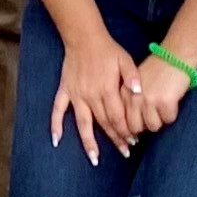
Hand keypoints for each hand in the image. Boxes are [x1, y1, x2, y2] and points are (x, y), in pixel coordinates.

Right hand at [51, 29, 141, 163]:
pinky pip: (58, 110)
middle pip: (103, 123)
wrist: (84, 38)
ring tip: (94, 159)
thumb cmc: (107, 50)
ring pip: (82, 124)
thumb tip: (140, 93)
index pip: (117, 117)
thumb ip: (133, 77)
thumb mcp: (125, 60)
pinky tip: (56, 140)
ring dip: (88, 142)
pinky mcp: (65, 91)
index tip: (132, 141)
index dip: (125, 131)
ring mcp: (76, 95)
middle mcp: (90, 96)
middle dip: (114, 139)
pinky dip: (56, 125)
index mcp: (106, 90)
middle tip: (124, 152)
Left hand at [134, 45, 194, 134]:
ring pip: (153, 126)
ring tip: (163, 106)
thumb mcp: (136, 83)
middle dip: (145, 125)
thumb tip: (132, 129)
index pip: (123, 121)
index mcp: (125, 93)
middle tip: (154, 115)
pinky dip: (171, 114)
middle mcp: (134, 97)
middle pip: (136, 128)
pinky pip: (168, 120)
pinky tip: (172, 101)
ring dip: (160, 120)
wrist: (175, 57)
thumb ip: (131, 101)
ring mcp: (149, 100)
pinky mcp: (165, 102)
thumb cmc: (157, 71)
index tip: (140, 127)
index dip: (131, 128)